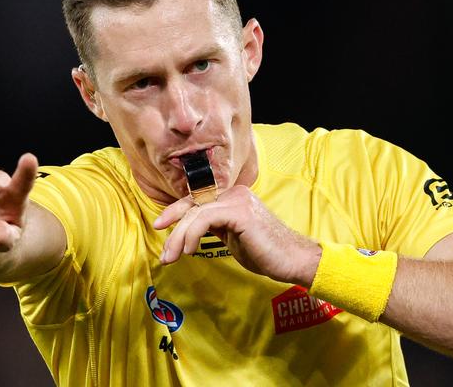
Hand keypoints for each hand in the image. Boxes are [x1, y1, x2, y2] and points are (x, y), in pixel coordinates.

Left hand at [153, 185, 320, 285]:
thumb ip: (214, 227)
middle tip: (164, 252)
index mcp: (231, 197)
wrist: (293, 260)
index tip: (159, 226)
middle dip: (173, 227)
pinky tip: (190, 251)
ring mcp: (237, 200)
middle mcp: (233, 193)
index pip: (196, 200)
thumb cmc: (265, 253)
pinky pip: (205, 218)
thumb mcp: (232, 236)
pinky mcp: (239, 211)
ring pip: (196, 212)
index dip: (175, 211)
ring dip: (179, 236)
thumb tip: (188, 231)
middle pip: (193, 204)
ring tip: (171, 257)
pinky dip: (193, 234)